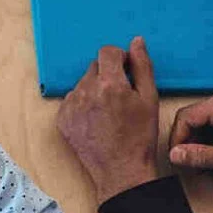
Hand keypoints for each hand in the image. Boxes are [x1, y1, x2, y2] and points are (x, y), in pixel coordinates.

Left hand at [55, 40, 162, 200]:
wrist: (121, 170)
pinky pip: (72, 100)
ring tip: (108, 112)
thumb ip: (142, 66)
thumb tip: (136, 42)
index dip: (119, 59)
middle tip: (120, 97)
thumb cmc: (139, 136)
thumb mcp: (149, 99)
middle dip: (107, 75)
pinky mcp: (62, 118)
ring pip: (82, 84)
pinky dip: (82, 105)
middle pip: (94, 67)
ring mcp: (71, 105)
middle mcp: (86, 91)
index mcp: (109, 84)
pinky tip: (96, 120)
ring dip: (94, 90)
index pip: (107, 52)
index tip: (125, 71)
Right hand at [165, 90, 212, 181]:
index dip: (177, 140)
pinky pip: (210, 127)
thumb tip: (174, 155)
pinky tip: (212, 160)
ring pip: (199, 124)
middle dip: (186, 143)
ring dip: (196, 145)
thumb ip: (200, 157)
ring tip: (200, 166)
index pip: (185, 117)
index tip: (177, 160)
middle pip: (190, 119)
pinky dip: (207, 143)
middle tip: (187, 166)